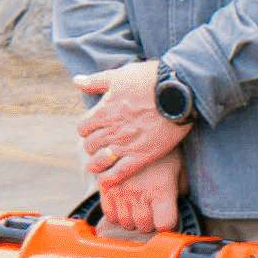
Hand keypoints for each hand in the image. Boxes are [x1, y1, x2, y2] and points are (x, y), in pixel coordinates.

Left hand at [76, 58, 173, 182]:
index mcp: (104, 111)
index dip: (86, 129)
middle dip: (91, 146)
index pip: (82, 128)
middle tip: (98, 146)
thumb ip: (96, 81)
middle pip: (90, 145)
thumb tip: (77, 80)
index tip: (93, 130)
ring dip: (95, 164)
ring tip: (97, 166)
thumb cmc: (151, 79)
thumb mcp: (120, 75)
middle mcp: (111, 130)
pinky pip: (118, 172)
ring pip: (99, 161)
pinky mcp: (141, 155)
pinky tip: (105, 182)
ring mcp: (125, 144)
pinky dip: (108, 179)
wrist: (181, 91)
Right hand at [97, 135, 186, 237]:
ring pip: (124, 222)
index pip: (164, 224)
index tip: (166, 218)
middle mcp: (140, 194)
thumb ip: (180, 184)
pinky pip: (107, 212)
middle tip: (151, 213)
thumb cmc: (163, 142)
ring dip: (130, 219)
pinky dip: (114, 212)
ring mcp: (121, 191)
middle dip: (148, 222)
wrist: (140, 121)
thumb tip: (180, 197)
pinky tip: (122, 203)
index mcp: (161, 189)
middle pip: (143, 226)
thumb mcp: (178, 164)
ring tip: (136, 208)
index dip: (167, 223)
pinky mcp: (105, 186)